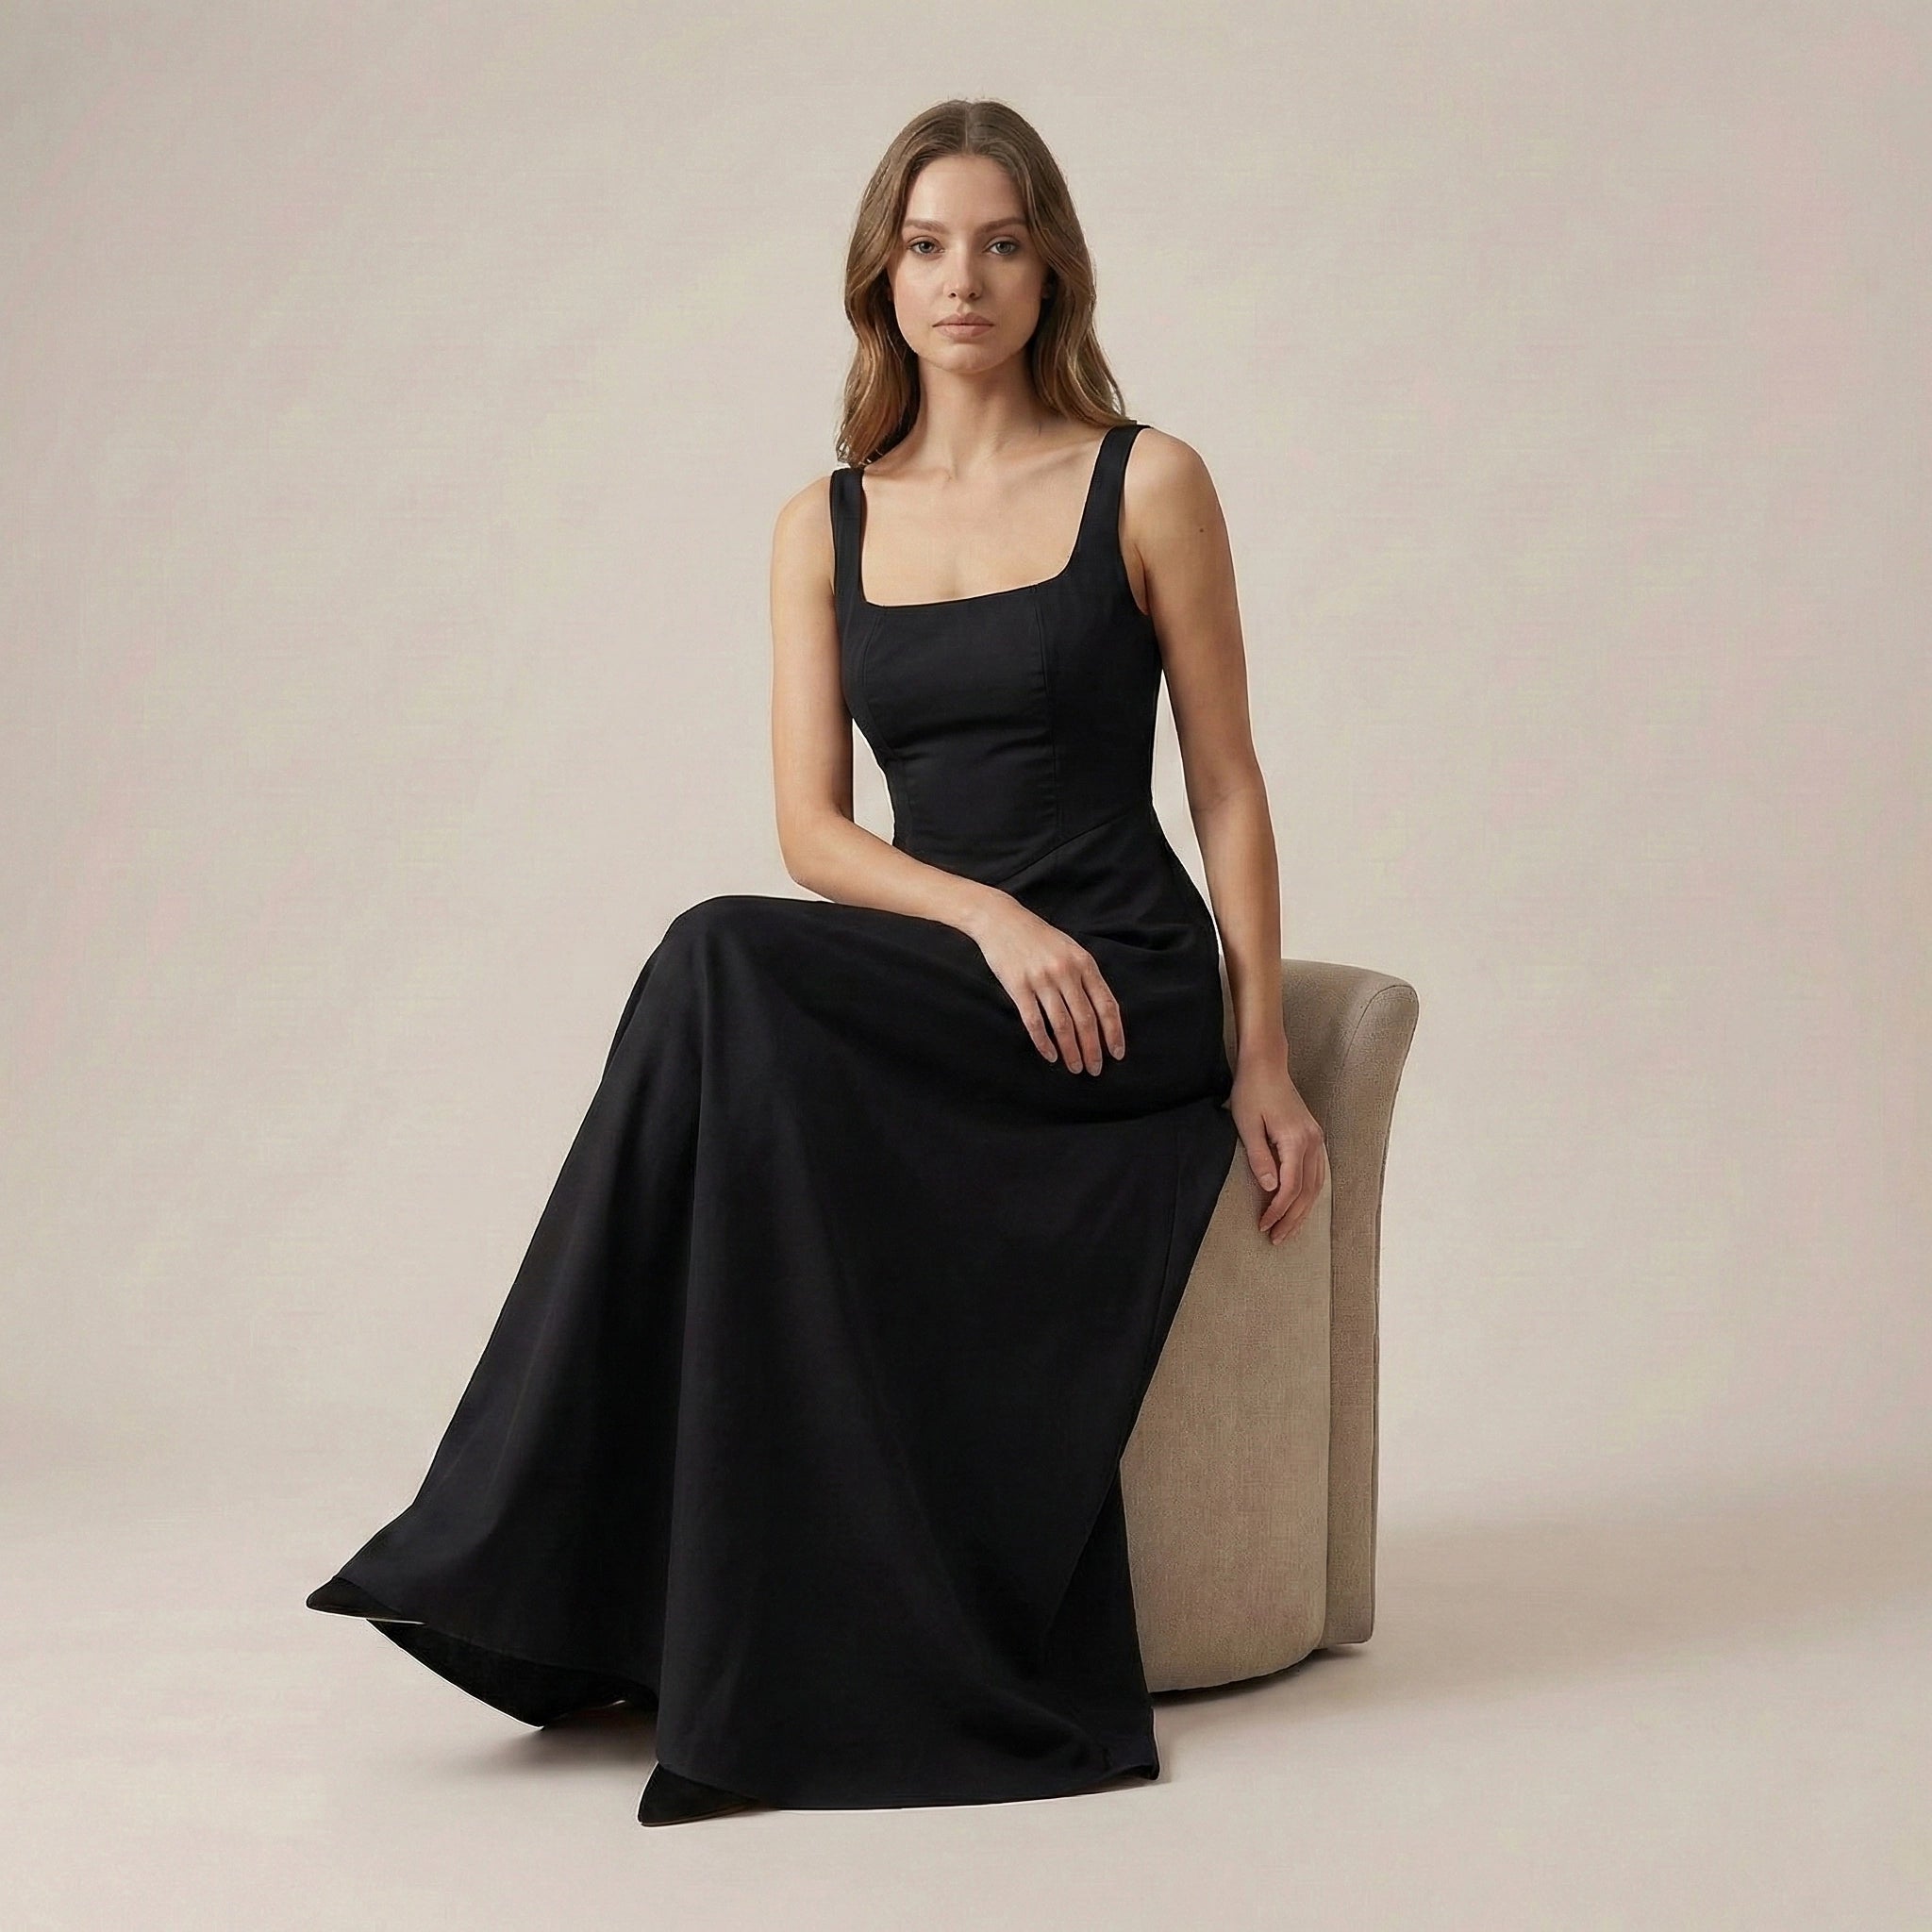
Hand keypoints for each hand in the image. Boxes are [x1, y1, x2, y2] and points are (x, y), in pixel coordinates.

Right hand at [965, 893, 1125, 1074]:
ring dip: (1071, 1051)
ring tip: (1075, 1067)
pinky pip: (1034, 1021)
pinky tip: (1050, 1055)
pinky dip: (1044, 1042)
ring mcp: (1041, 979)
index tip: (1117, 1053)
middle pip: (1086, 1019)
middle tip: (1095, 1069)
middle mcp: (1065, 971)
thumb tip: (1102, 1011)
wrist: (1002, 920)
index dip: (1114, 1032)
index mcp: (1083, 962)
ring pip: (1062, 1024)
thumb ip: (1085, 976)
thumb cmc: (1039, 937)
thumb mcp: (1070, 949)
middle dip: (1093, 1049)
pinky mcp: (1018, 986)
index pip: (1106, 1004)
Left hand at [1230, 1050, 1325, 1242]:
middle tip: (1276, 1239)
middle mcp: (1312, 1142)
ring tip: (1287, 1229)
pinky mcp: (1313, 1136)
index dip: (1277, 1210)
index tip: (1263, 1226)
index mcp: (1296, 1140)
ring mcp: (1316, 1139)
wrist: (1266, 1065)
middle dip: (1292, 1218)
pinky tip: (1301, 1205)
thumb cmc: (1252, 1091)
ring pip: (1316, 1185)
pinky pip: (1317, 1173)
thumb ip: (1259, 1158)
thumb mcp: (1247, 1125)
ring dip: (1303, 1210)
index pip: (1290, 1187)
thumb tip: (1269, 1188)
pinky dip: (1310, 1193)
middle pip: (1307, 1192)